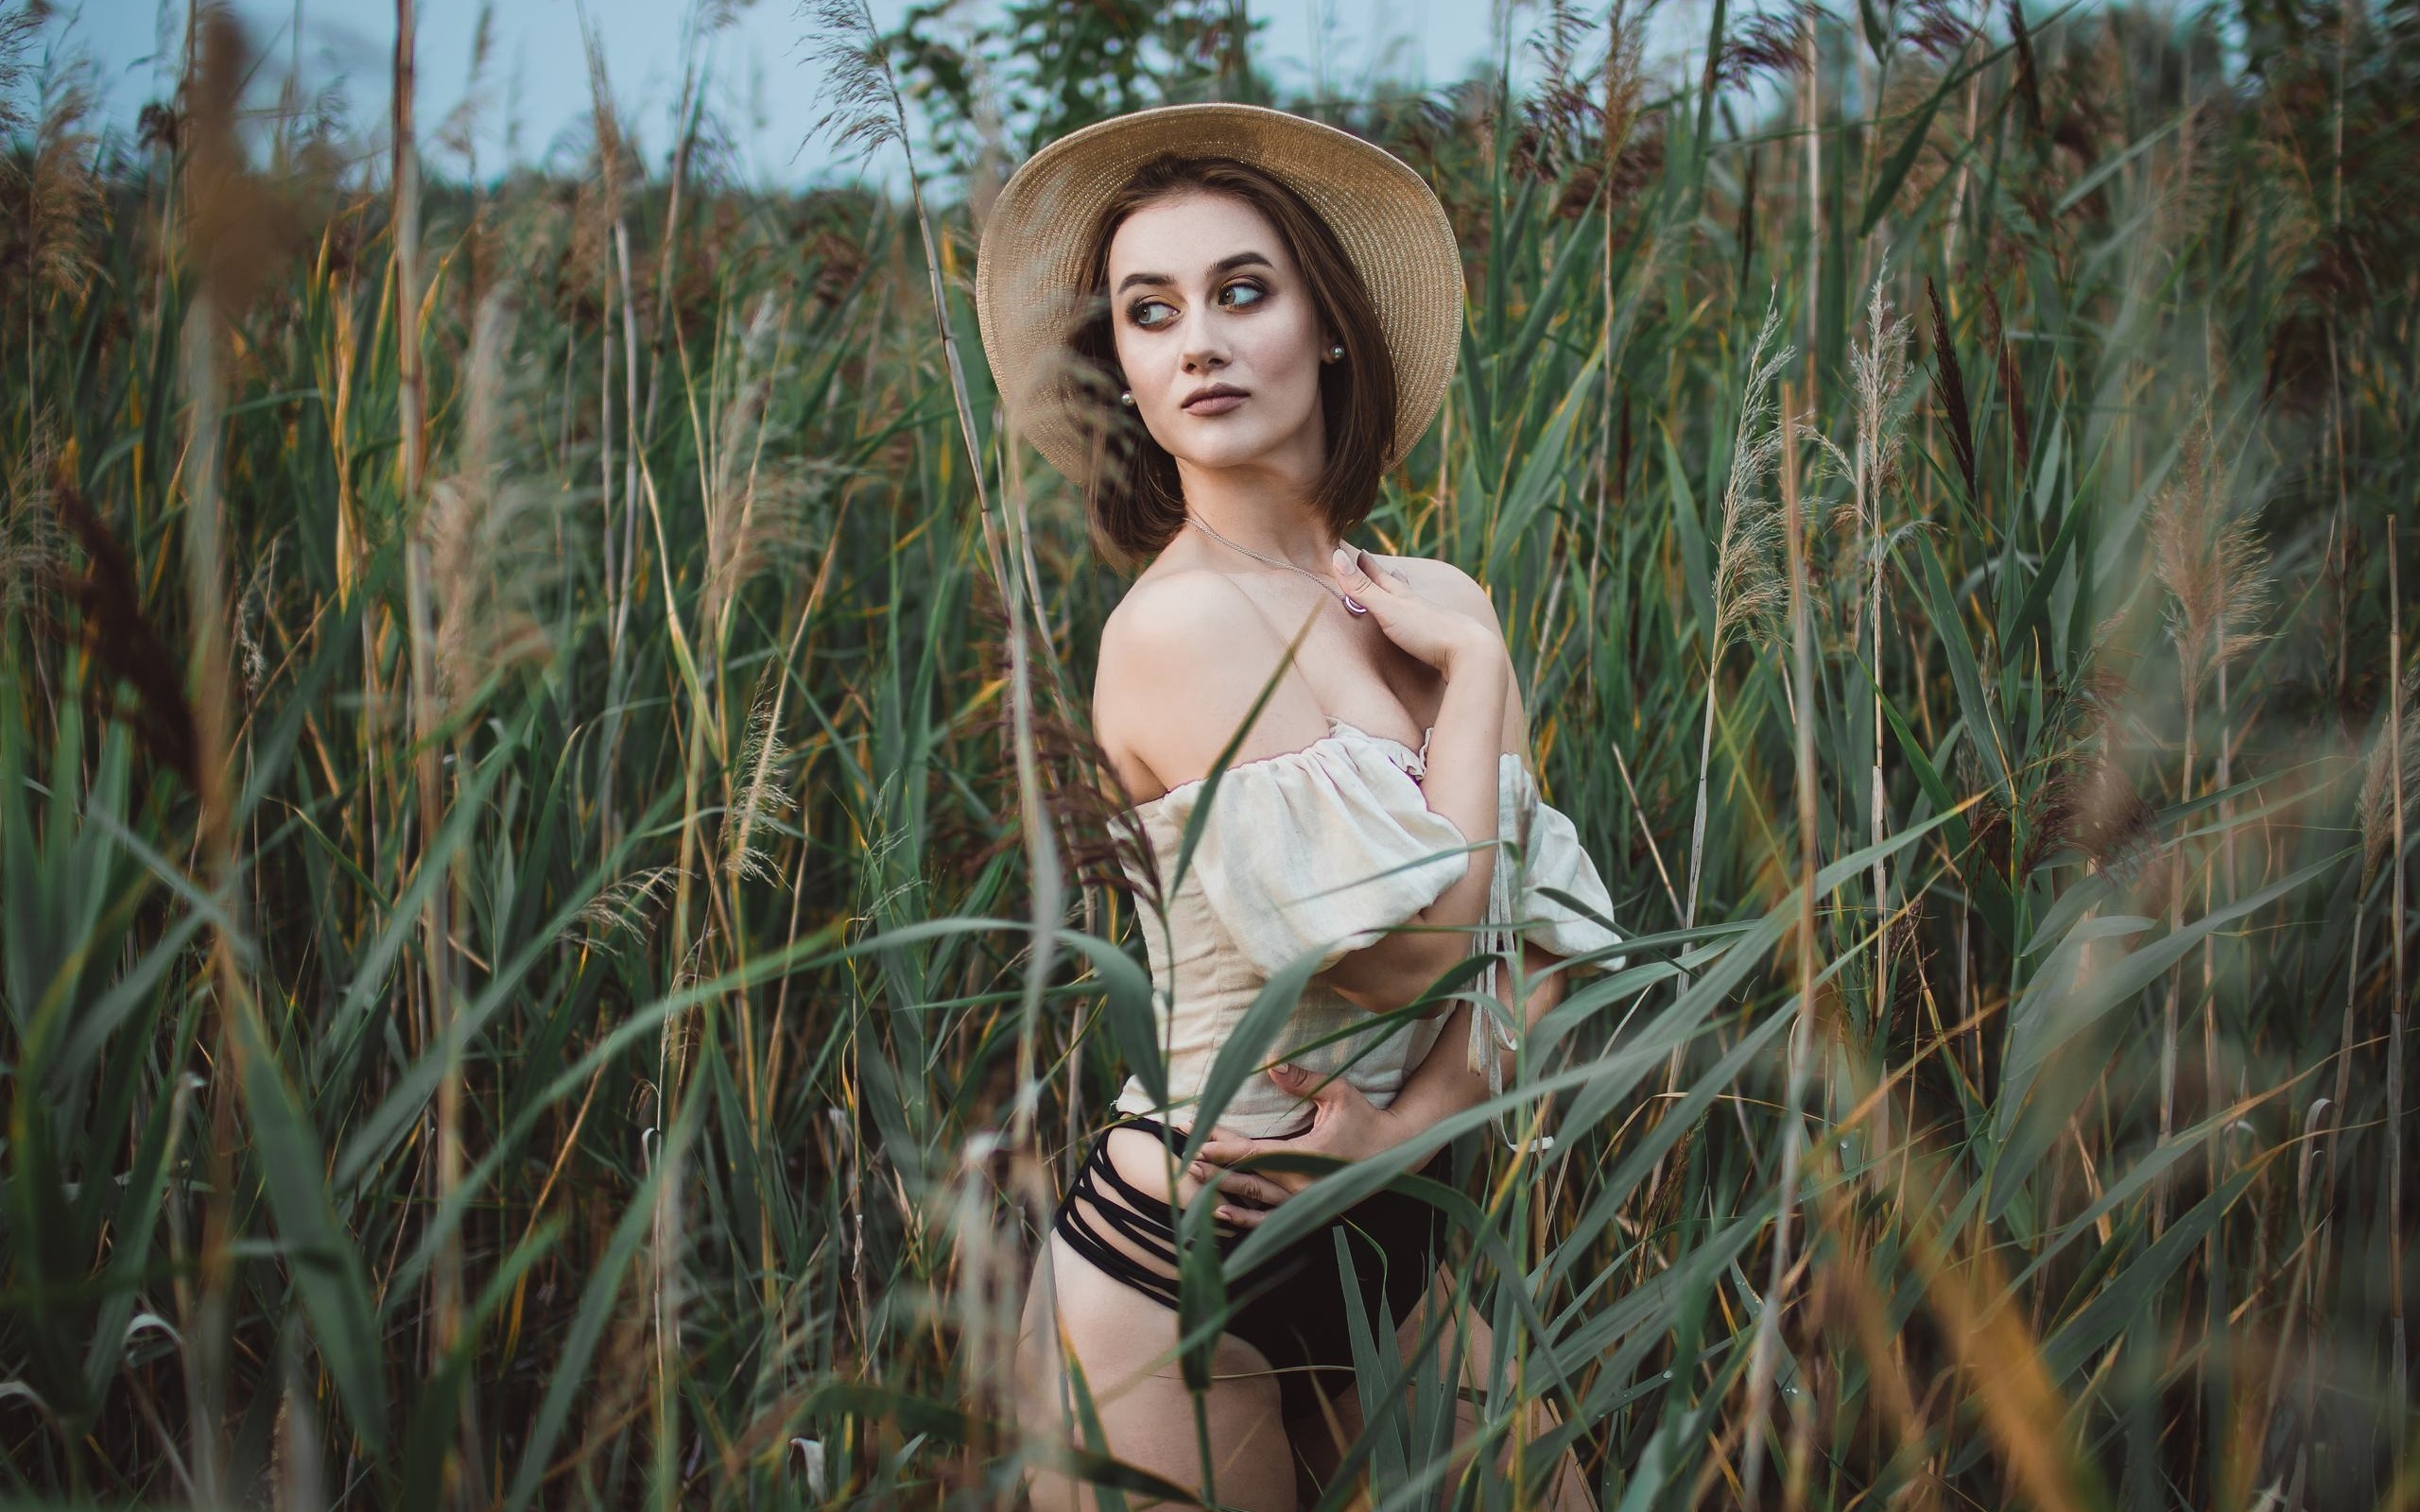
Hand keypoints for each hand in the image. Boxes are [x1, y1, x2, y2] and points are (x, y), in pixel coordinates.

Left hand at [1187, 1062, 1419, 1228]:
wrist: (1396, 1154)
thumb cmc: (1367, 1119)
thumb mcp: (1340, 1094)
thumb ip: (1305, 1080)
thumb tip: (1273, 1064)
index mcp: (1306, 1156)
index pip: (1254, 1153)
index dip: (1222, 1147)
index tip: (1196, 1139)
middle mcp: (1302, 1185)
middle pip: (1247, 1177)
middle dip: (1213, 1167)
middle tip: (1183, 1158)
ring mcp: (1305, 1201)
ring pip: (1255, 1201)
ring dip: (1223, 1191)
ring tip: (1194, 1182)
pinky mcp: (1308, 1209)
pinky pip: (1271, 1219)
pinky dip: (1245, 1218)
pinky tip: (1222, 1214)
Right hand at [1330, 546, 1497, 675]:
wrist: (1469, 651)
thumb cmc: (1426, 631)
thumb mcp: (1387, 609)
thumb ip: (1362, 588)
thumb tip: (1336, 556)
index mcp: (1404, 597)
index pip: (1381, 577)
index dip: (1368, 567)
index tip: (1359, 553)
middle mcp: (1419, 605)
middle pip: (1400, 586)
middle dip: (1387, 575)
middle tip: (1384, 564)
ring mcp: (1433, 621)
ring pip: (1415, 601)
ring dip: (1406, 591)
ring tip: (1403, 580)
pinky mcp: (1442, 640)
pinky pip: (1426, 622)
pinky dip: (1419, 615)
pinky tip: (1426, 617)